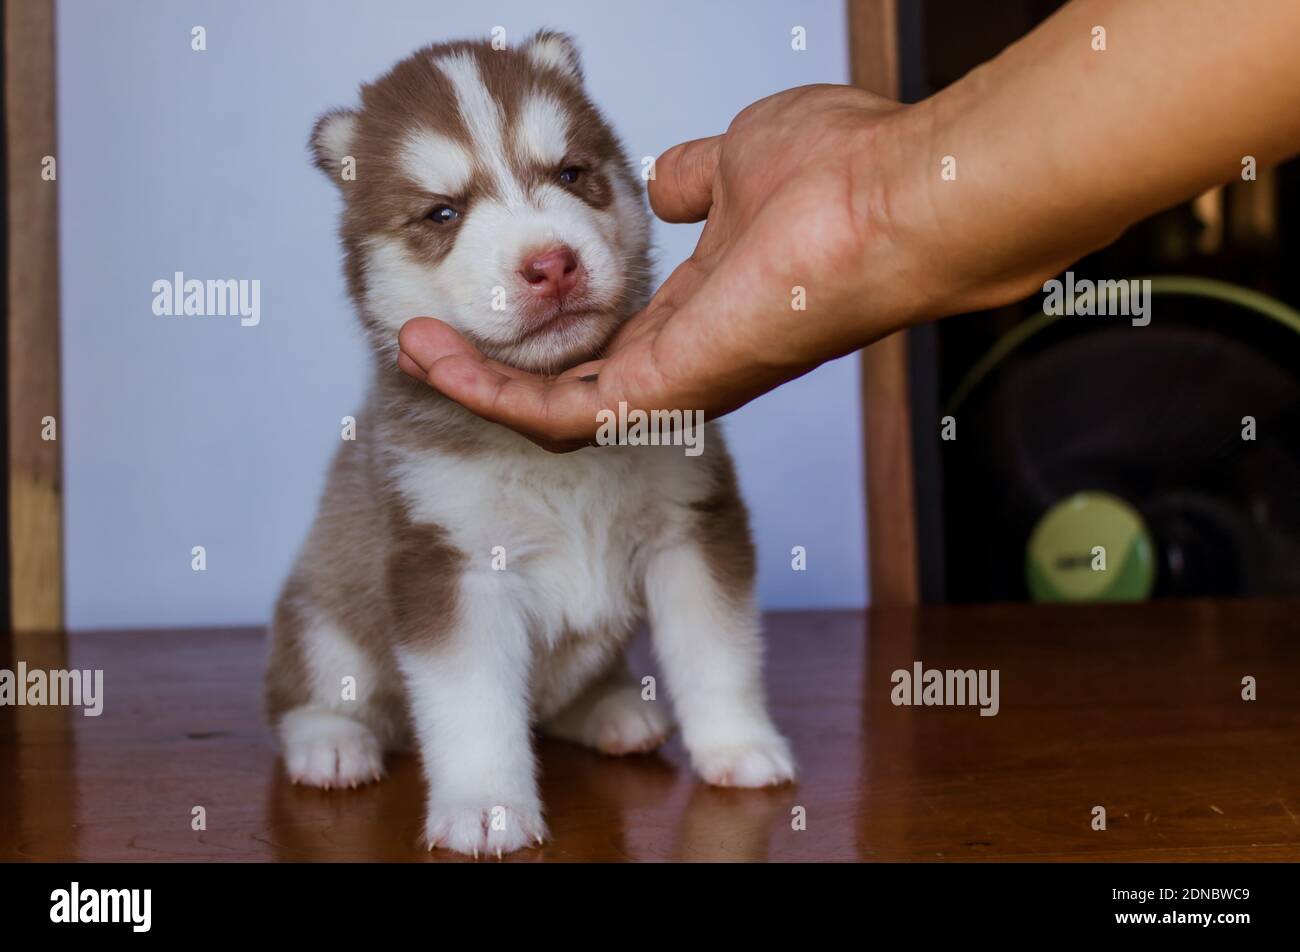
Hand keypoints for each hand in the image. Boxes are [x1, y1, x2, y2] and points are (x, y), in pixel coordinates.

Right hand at [397, 85, 922, 450]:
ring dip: (474, 387)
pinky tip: (433, 358)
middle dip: (489, 366)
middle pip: (566, 386)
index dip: (538, 321)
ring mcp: (677, 383)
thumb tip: (665, 177)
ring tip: (408, 349)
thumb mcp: (738, 158)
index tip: (483, 291)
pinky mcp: (667, 394)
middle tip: (418, 338)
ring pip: (550, 413)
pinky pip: (558, 414)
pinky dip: (491, 394)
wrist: (899, 194)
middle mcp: (685, 358)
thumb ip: (694, 178)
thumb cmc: (843, 168)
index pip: (602, 336)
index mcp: (698, 307)